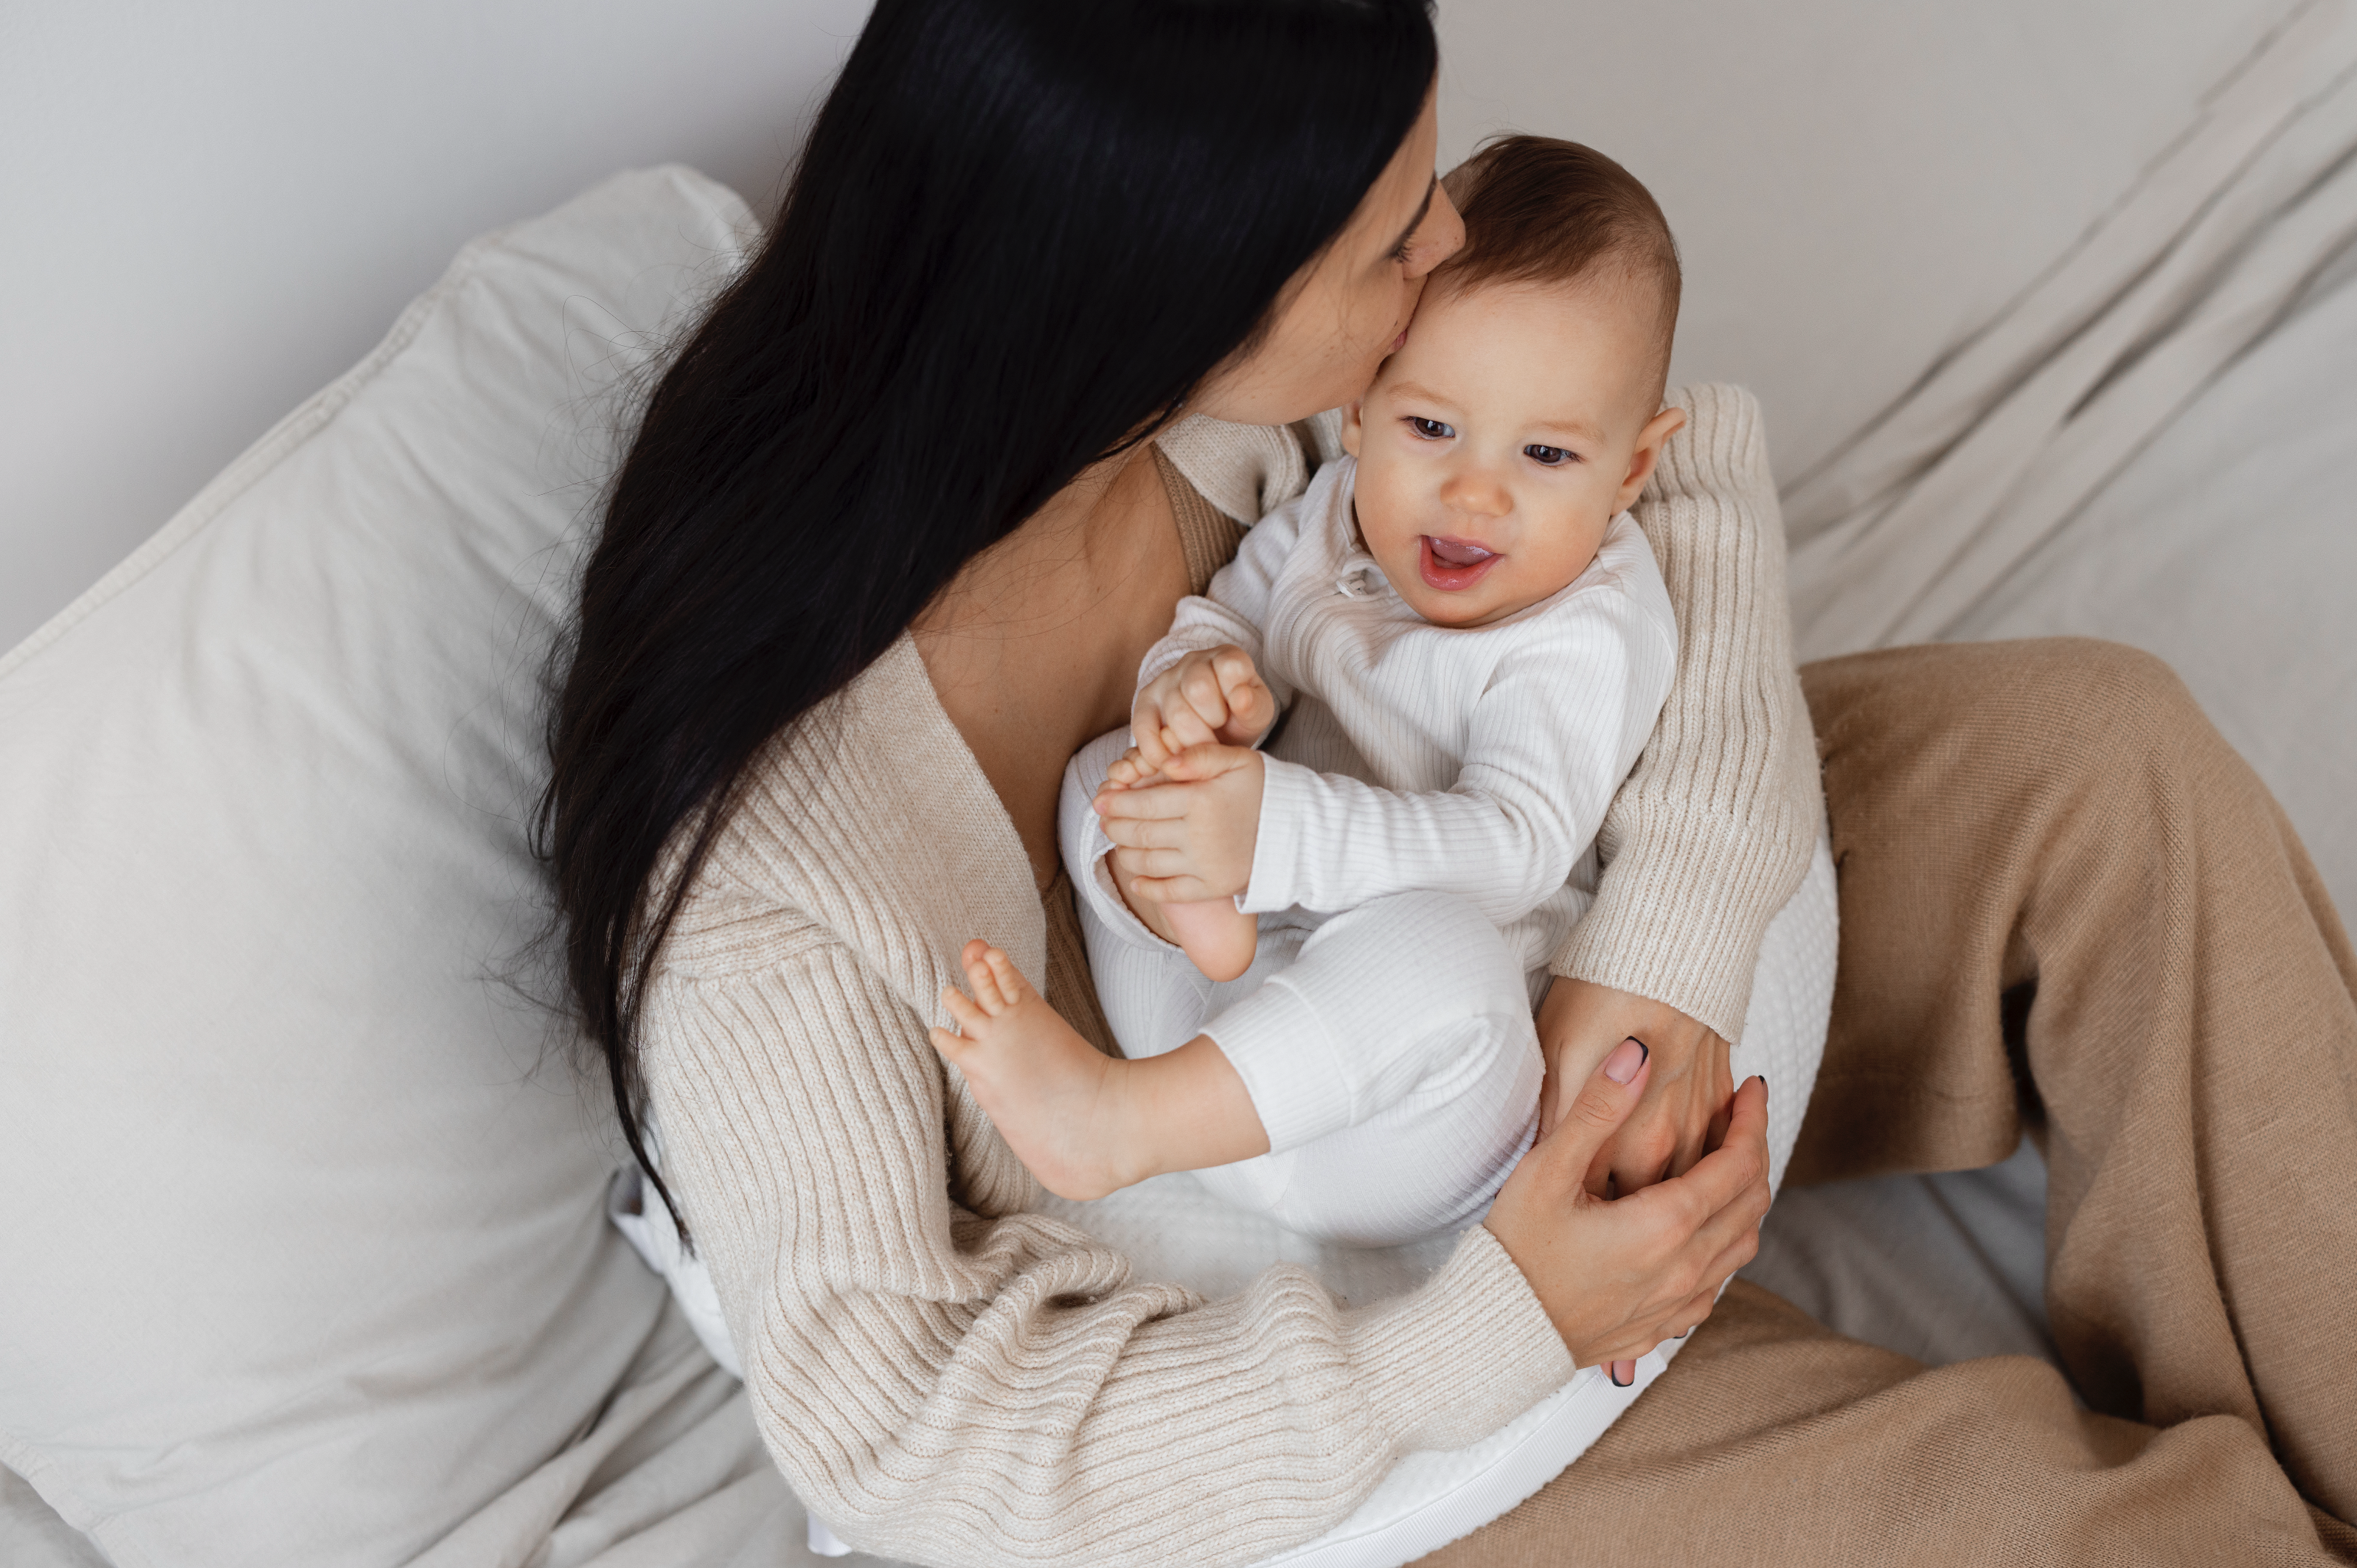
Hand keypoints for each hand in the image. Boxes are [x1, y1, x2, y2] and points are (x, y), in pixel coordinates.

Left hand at [1093, 742, 1264, 904]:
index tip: (1101, 800)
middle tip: (1105, 821)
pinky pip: (1171, 892)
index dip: (1116, 803)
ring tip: (1119, 842)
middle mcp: (1199, 836)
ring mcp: (1205, 865)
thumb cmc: (1266, 789)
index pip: (1143, 803)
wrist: (1302, 831)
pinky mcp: (1214, 887)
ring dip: (1125, 853)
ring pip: (1148, 863)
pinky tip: (1136, 880)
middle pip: (1140, 834)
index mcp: (1201, 800)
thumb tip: (1163, 760)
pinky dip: (1148, 888)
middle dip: (1114, 827)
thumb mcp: (1238, 759)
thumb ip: (1199, 755)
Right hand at [1129, 646, 1275, 773]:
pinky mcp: (1145, 701)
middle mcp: (1193, 662)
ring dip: (1191, 740)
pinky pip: (1143, 726)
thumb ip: (1255, 706)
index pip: (1230, 666)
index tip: (1238, 711)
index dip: (1237, 696)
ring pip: (1175, 712)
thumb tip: (1241, 696)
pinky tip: (1170, 761)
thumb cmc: (1237, 718)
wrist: (1215, 730)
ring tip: (1199, 745)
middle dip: (1213, 722)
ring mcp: (1165, 680)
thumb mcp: (1257, 713)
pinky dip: (1158, 751)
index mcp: (1226, 657)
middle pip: (1198, 689)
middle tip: (1217, 733)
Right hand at [1486, 1040, 1770, 1378]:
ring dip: (1747, 1198)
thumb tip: (1637, 1051)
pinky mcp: (1662, 1326)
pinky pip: (1718, 1282)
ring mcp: (1677, 1304)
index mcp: (1665, 1226)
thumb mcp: (1548, 1169)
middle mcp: (1685, 1269)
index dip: (1753, 1119)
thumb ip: (1597, 1108)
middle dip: (1757, 1151)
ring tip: (1728, 1163)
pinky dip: (1725, 1243)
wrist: (1498, 1335)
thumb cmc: (1515, 1251)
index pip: (1740, 1163)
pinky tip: (1701, 1228)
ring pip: (1743, 1245)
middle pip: (1753, 1202)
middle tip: (1742, 1116)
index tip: (1751, 1087)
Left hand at [1537, 977, 1732, 1199]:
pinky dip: (1694, 1171)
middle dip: (1614, 1216)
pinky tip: (1675, 1173)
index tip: (1560, 1211)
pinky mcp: (1720, 1109)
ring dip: (1658, 1199)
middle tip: (1592, 1216)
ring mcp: (1694, 1129)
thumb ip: (1552, 1117)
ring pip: (1681, 1194)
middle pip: (1635, 1208)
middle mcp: (1656, 1145)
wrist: (1669, 955)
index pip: (1588, 1202)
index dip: (1574, 1209)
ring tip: (1633, 1204)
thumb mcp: (1555, 1051)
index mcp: (1607, 1137)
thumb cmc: (1597, 996)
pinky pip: (1712, 1161)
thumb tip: (1541, 1160)